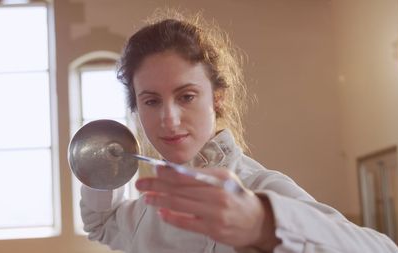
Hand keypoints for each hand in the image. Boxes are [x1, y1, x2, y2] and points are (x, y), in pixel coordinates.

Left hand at [135, 166, 279, 250]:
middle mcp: (217, 193)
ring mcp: (215, 212)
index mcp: (218, 178)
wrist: (256, 220)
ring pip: (180, 204)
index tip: (153, 169)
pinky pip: (187, 223)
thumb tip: (173, 171)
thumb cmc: (235, 197)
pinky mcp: (213, 229)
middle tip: (141, 183)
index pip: (187, 173)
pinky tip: (161, 213)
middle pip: (180, 188)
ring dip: (160, 200)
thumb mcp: (223, 178)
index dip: (167, 171)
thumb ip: (200, 175)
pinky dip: (172, 217)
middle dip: (157, 185)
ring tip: (147, 197)